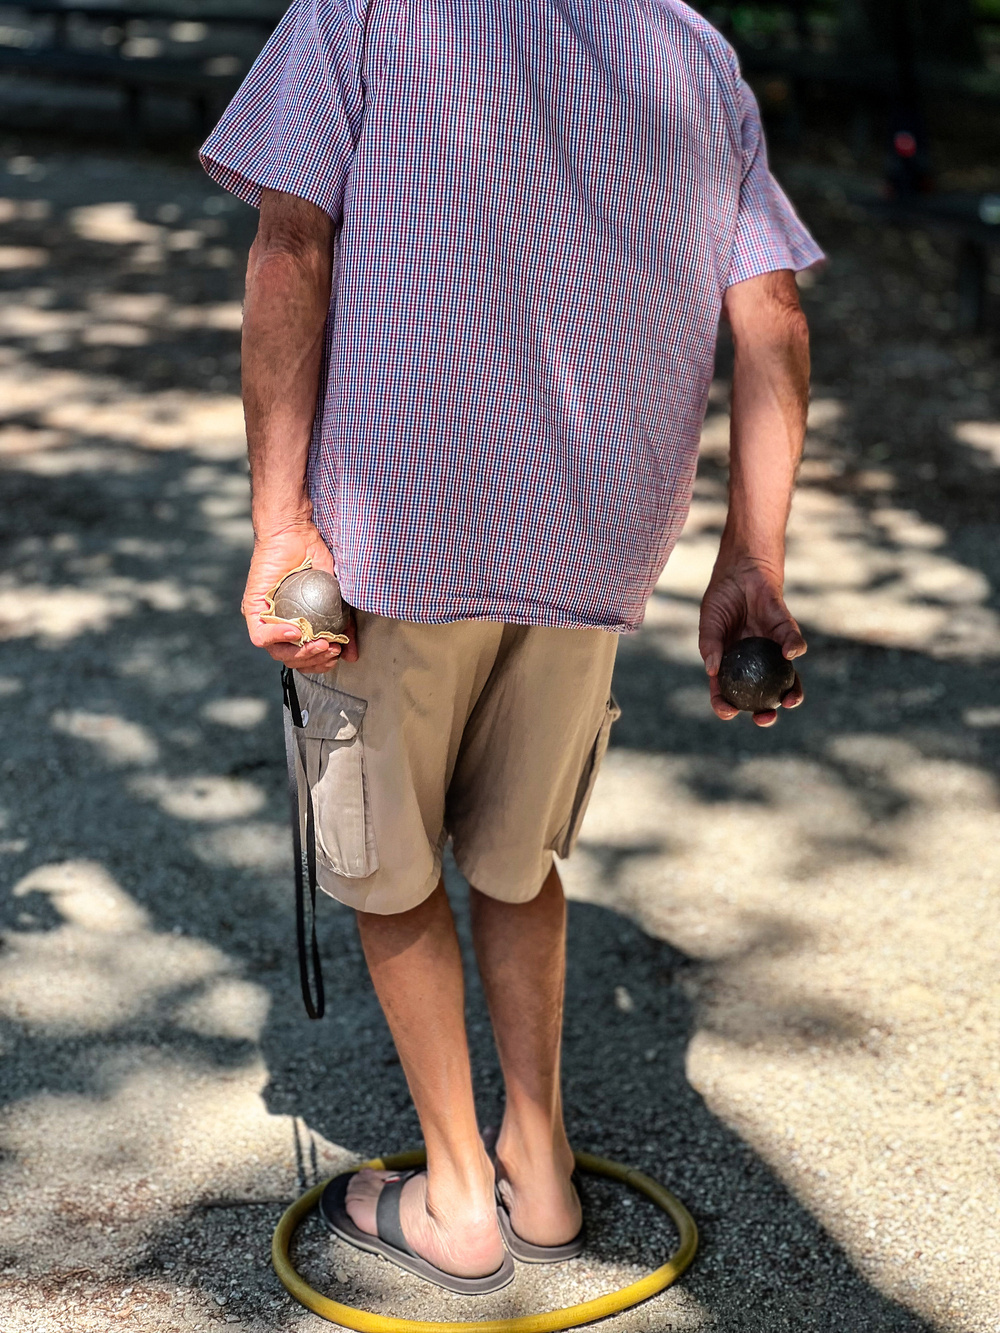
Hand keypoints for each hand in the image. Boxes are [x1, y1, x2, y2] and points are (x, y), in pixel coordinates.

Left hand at [242, 520, 358, 672]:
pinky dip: (277, 637)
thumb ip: (344, 626)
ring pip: (277, 652)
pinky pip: (260, 635)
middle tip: (331, 648)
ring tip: (319, 643)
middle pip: (291, 659)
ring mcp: (263, 619)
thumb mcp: (337, 597)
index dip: (320, 663)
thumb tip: (352, 654)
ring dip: (299, 653)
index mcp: (295, 626)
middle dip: (313, 661)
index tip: (337, 652)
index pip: (304, 658)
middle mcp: (277, 626)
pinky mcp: (251, 610)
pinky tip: (295, 632)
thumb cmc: (315, 559)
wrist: (296, 533)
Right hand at [699, 556, 805, 727]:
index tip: (728, 712)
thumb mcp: (709, 622)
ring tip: (790, 701)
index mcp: (731, 664)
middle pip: (761, 696)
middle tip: (765, 718)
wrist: (741, 569)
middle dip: (765, 713)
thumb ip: (710, 646)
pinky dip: (794, 650)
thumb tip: (712, 672)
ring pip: (786, 679)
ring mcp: (772, 650)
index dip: (726, 706)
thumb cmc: (722, 597)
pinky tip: (790, 655)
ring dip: (791, 693)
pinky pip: (794, 644)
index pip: (727, 692)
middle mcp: (754, 663)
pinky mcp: (787, 632)